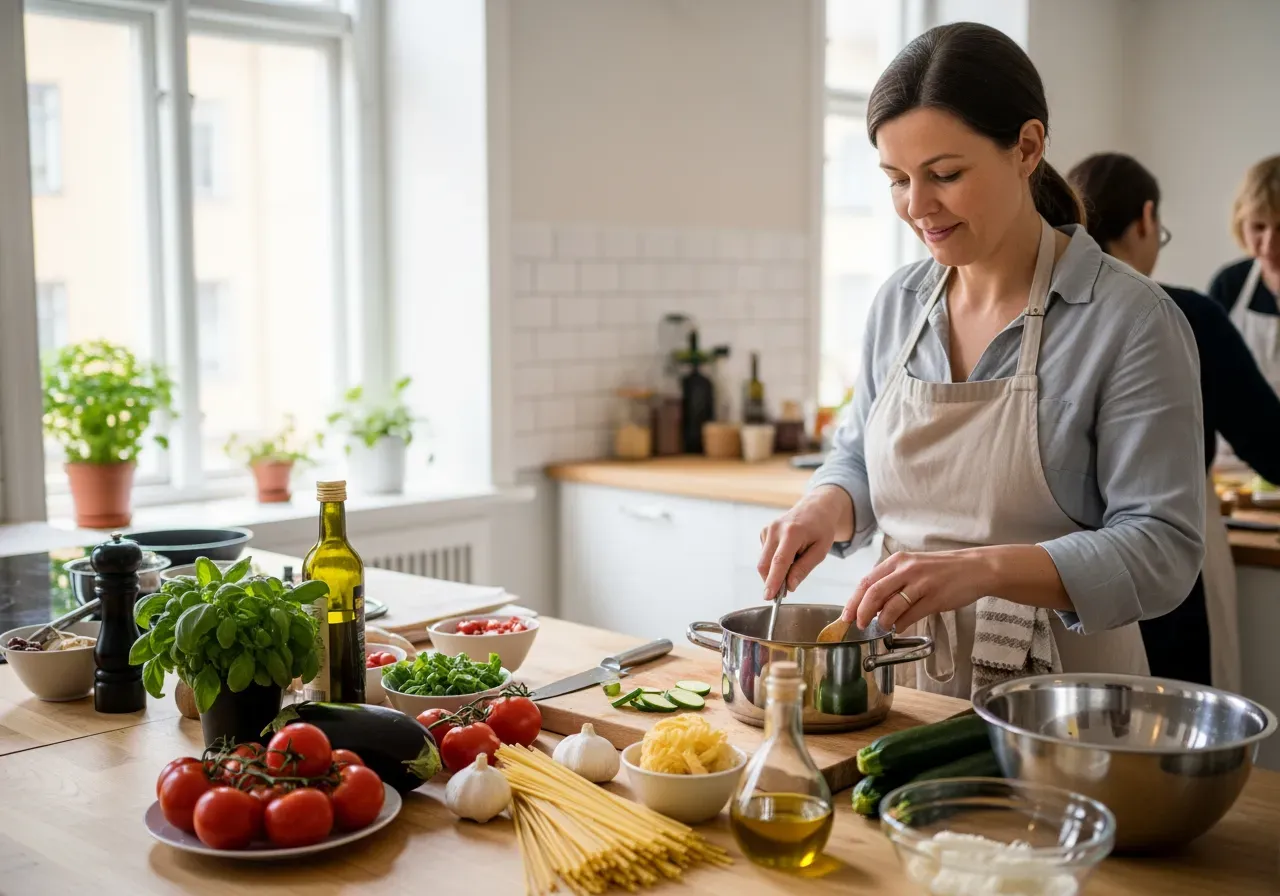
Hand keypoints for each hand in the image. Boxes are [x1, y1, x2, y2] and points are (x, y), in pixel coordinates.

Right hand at [757, 487, 850, 599]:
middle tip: (784, 592)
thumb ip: (804, 568)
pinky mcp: (763, 532)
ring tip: (795, 562)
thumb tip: (789, 586)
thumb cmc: (821, 529)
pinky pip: (765, 555)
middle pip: (765, 564)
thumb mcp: (821, 550)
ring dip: (775, 570)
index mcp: (792, 533)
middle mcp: (775, 529)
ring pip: (764, 562)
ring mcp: (767, 529)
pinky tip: (788, 553)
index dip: (773, 581)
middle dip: (771, 581)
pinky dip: (775, 561)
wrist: (815, 507)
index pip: (779, 561)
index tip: (768, 596)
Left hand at [845, 548, 995, 630]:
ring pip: (891, 605)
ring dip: (882, 621)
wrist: (974, 568)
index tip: (846, 615)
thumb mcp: (912, 568)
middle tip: (858, 625)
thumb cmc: (941, 570)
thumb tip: (872, 606)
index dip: (854, 600)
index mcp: (897, 561)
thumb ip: (892, 583)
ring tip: (882, 627)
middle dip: (862, 612)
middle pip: (874, 592)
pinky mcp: (934, 597)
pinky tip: (899, 628)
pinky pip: (911, 615)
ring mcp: (921, 583)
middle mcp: (906, 569)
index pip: (867, 581)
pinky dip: (901, 625)